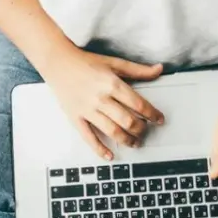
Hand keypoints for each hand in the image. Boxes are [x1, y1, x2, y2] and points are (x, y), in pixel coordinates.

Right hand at [41, 48, 164, 159]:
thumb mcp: (114, 62)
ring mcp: (88, 110)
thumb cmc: (85, 62)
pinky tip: (109, 155)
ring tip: (135, 143)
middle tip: (145, 131)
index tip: (159, 119)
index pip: (138, 104)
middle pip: (127, 121)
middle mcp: (101, 99)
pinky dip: (99, 149)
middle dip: (141, 129)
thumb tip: (158, 69)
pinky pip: (88, 137)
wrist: (58, 62)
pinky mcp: (76, 117)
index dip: (152, 114)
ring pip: (112, 131)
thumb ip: (138, 70)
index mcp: (113, 84)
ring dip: (127, 140)